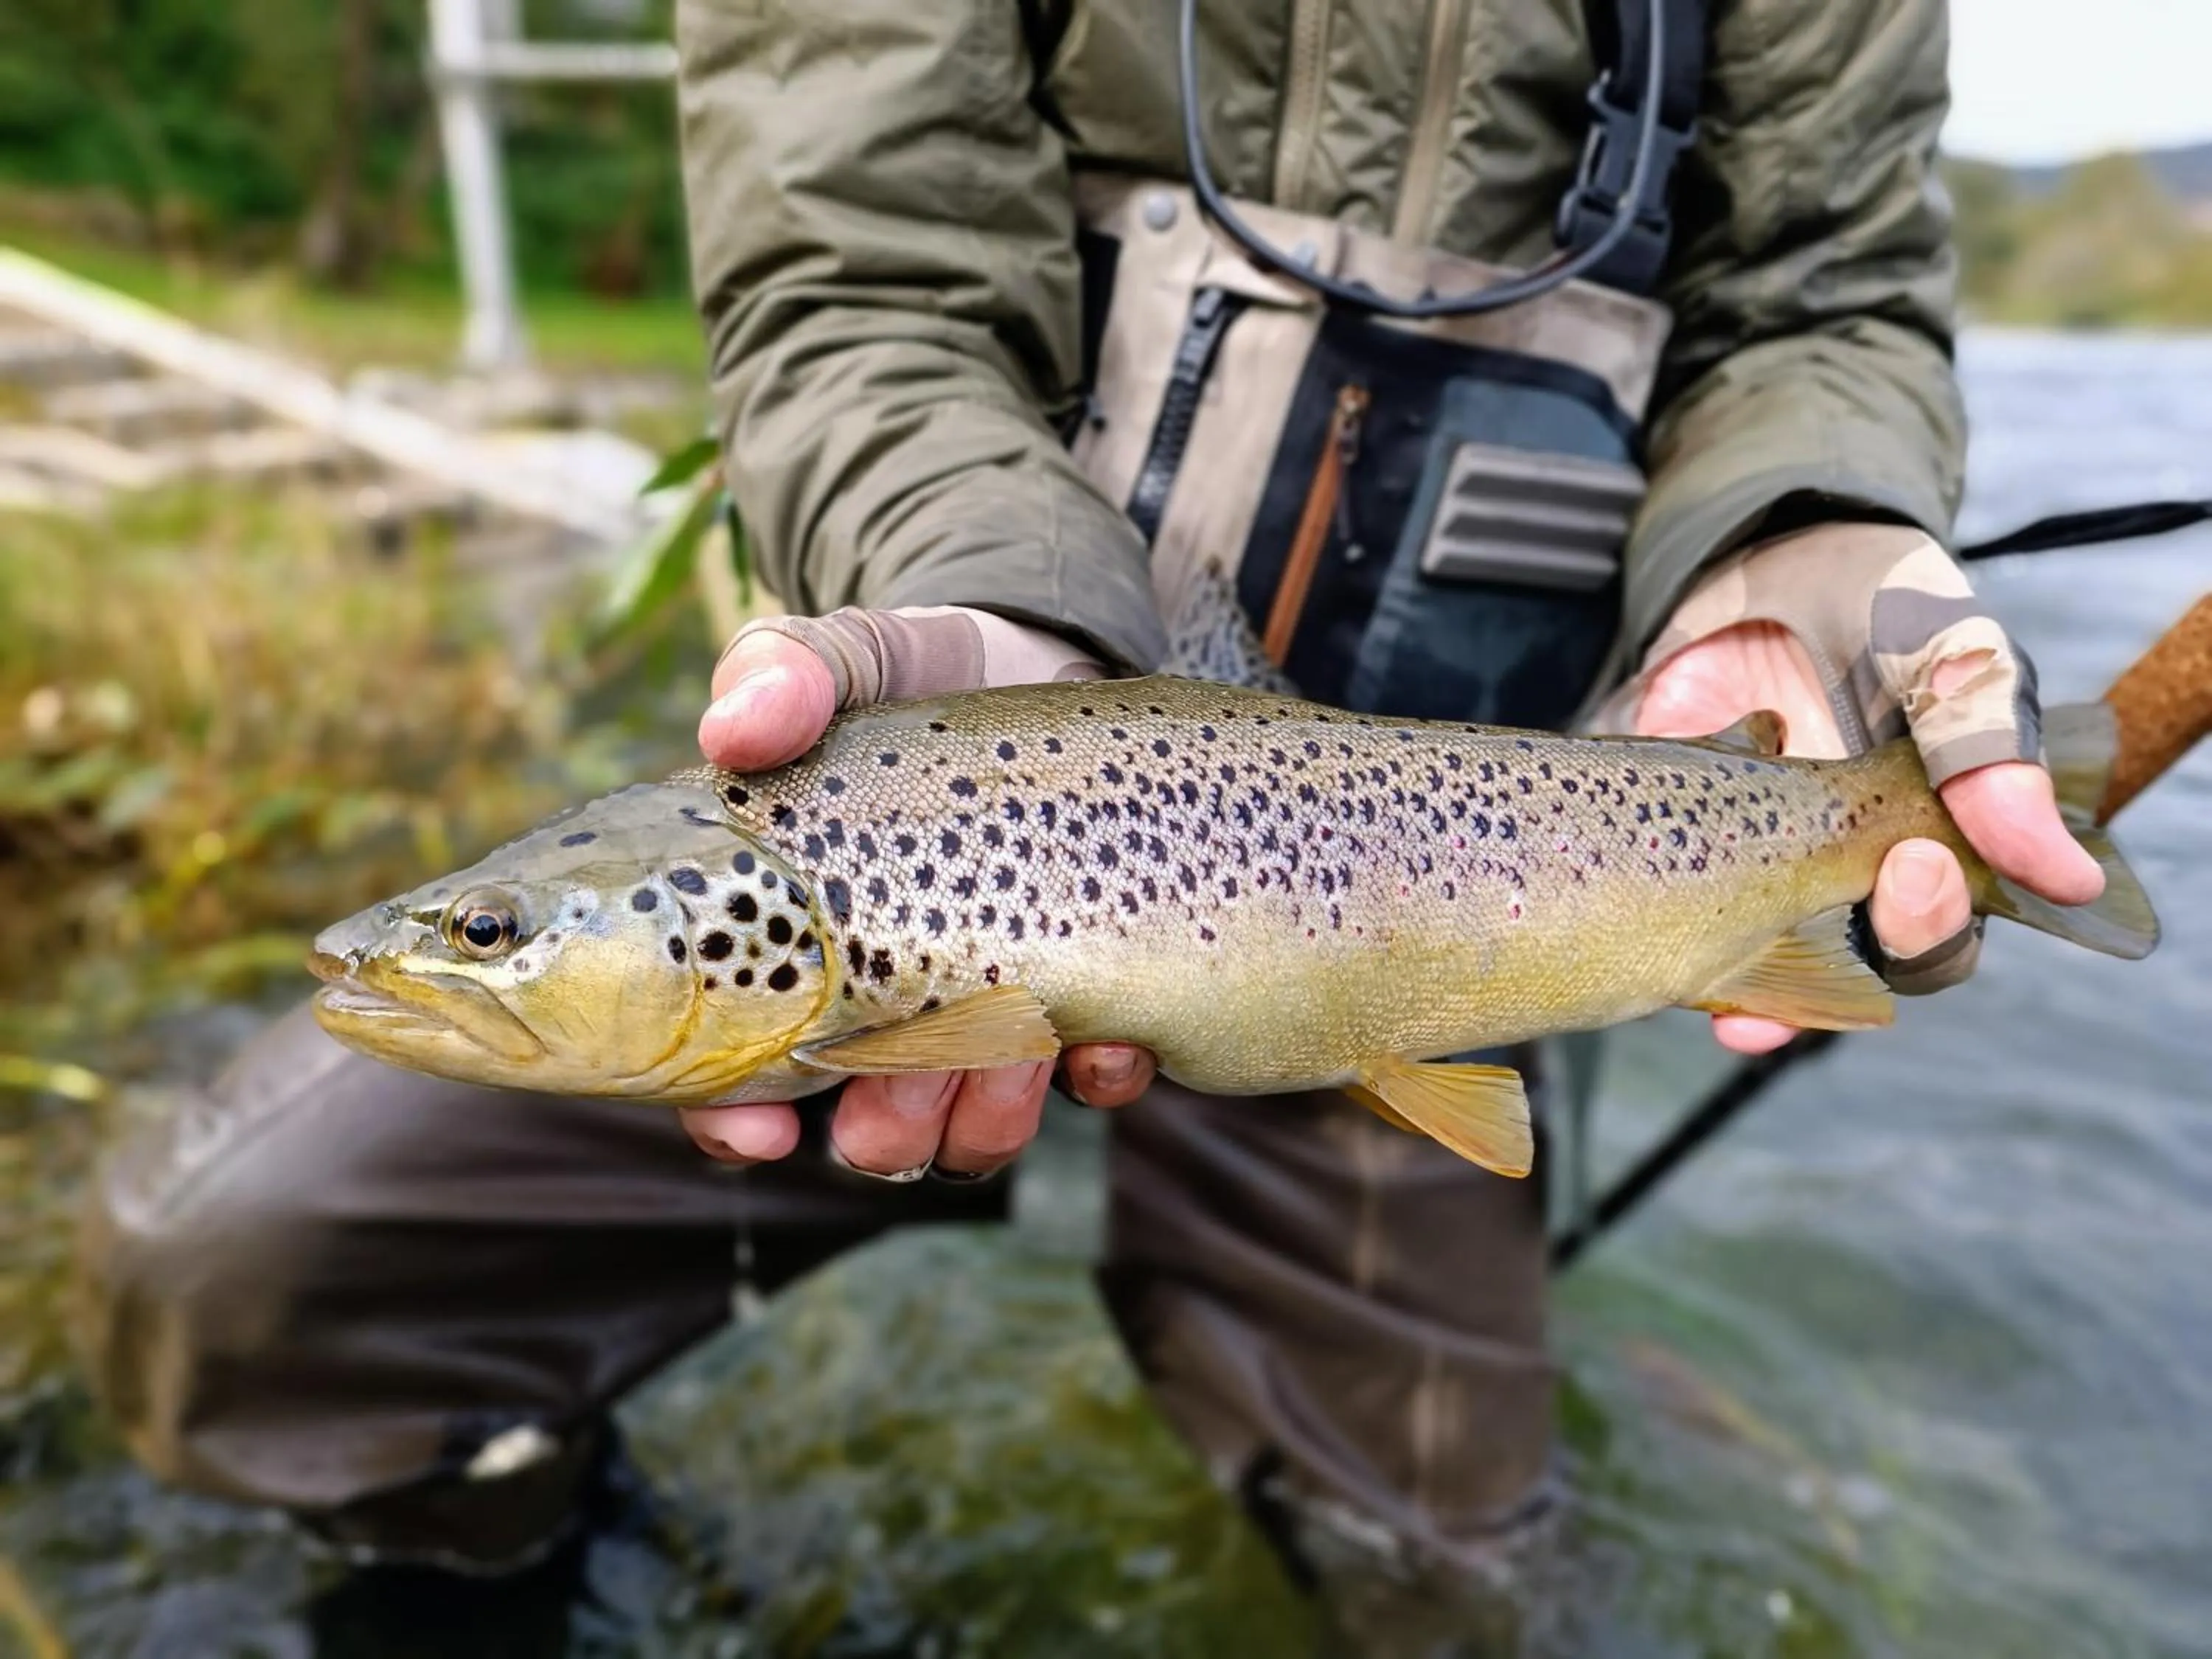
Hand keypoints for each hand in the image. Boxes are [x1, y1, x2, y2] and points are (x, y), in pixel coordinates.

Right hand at [683, 614, 1157, 1178]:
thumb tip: (734, 726)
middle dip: (885, 1128)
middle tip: (910, 1076)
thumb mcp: (849, 657)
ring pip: (970, 1132)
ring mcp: (986, 1010)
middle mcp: (882, 1003)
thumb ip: (786, 674)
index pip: (729, 1074)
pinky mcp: (1084, 997)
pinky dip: (1100, 1078)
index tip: (760, 1129)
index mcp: (788, 946)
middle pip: (861, 1129)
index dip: (729, 1120)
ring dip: (987, 1117)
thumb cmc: (917, 674)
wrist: (1053, 659)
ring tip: (1016, 1049)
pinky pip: (1091, 1085)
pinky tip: (1112, 1038)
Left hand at [1636, 619, 2101, 1053]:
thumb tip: (2062, 872)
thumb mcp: (1934, 637)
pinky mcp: (1687, 853)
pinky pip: (1702, 945)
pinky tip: (1721, 1017)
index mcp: (1941, 820)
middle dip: (1893, 939)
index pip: (1961, 912)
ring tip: (1776, 1008)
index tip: (1920, 859)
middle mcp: (1863, 857)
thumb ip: (1985, 733)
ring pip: (1801, 970)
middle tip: (1882, 876)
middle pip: (1893, 955)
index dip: (1944, 913)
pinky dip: (1711, 990)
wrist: (1741, 560)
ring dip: (1793, 1006)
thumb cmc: (1865, 595)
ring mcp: (1772, 862)